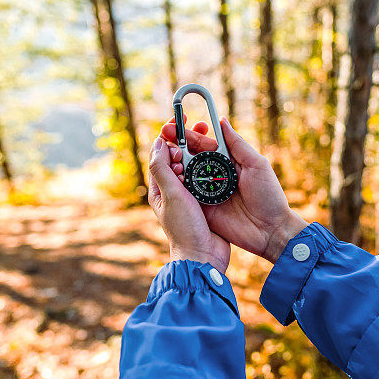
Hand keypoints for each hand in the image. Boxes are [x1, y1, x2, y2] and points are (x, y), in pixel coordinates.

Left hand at [147, 136, 229, 271]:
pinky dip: (213, 167)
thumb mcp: (171, 195)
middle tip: (202, 127)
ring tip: (212, 140)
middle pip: (180, 159)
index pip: (162, 156)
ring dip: (202, 152)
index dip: (171, 136)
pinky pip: (209, 179)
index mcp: (160, 189)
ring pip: (195, 167)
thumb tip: (157, 143)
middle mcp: (174, 192)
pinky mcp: (207, 203)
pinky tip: (222, 159)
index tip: (181, 121)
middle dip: (189, 141)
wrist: (203, 257)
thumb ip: (162, 169)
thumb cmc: (185, 228)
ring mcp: (191, 197)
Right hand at [161, 117, 307, 262]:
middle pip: (191, 156)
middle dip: (176, 144)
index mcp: (228, 162)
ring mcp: (207, 192)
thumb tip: (221, 120)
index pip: (204, 144)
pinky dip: (177, 184)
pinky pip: (186, 194)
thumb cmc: (269, 195)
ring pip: (185, 173)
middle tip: (164, 133)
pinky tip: (170, 174)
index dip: (190, 134)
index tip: (176, 124)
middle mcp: (215, 175)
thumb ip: (237, 144)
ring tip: (166, 152)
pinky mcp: (202, 208)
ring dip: (174, 162)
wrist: (271, 230)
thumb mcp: (256, 165)